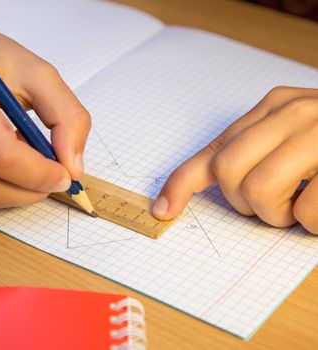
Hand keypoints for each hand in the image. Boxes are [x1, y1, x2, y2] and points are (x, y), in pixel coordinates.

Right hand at [0, 19, 89, 211]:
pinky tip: (4, 168)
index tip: (64, 176)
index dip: (38, 175)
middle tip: (53, 180)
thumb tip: (72, 168)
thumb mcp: (38, 73)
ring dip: (13, 195)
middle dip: (29, 192)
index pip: (0, 155)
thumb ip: (67, 116)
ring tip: (29, 169)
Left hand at [153, 86, 317, 233]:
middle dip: (243, 203)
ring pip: (259, 190)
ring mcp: (316, 132)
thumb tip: (226, 186)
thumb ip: (259, 150)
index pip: (214, 149)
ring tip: (302, 205)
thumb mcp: (297, 132)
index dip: (181, 183)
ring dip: (278, 215)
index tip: (163, 209)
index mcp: (272, 108)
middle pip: (227, 170)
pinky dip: (312, 223)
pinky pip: (306, 211)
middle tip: (276, 206)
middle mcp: (290, 114)